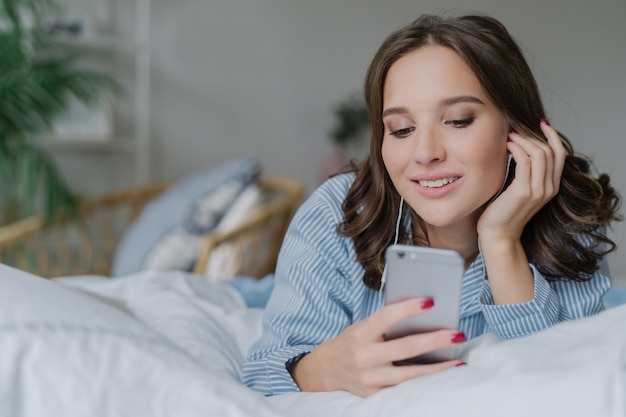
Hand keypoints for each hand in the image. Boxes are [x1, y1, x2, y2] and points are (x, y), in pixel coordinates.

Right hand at [289, 297, 465, 396]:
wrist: (326, 370)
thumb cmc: (352, 342)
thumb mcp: (363, 327)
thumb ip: (386, 323)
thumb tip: (422, 315)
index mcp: (361, 334)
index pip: (386, 317)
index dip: (408, 308)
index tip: (430, 301)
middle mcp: (364, 357)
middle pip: (405, 348)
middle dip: (434, 341)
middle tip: (457, 334)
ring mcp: (369, 379)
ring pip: (409, 375)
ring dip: (437, 368)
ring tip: (458, 361)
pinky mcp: (374, 395)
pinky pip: (404, 389)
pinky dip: (424, 383)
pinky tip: (442, 376)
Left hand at [477, 120, 565, 241]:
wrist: (498, 234)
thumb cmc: (502, 210)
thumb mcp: (518, 187)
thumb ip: (524, 171)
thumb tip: (518, 147)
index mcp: (551, 186)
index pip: (560, 154)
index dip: (552, 136)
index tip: (540, 123)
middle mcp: (549, 188)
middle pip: (549, 151)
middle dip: (533, 135)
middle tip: (516, 127)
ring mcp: (539, 190)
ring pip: (539, 153)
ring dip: (524, 140)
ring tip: (509, 134)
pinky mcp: (524, 191)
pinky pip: (525, 161)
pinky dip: (517, 149)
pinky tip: (506, 145)